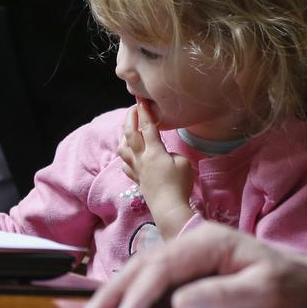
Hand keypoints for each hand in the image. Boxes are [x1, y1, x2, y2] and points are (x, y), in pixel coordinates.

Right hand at [80, 221, 306, 307]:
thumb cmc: (292, 289)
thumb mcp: (266, 294)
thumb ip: (223, 295)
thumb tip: (178, 303)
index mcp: (207, 242)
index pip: (162, 267)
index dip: (138, 295)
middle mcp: (190, 243)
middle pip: (140, 265)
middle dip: (111, 294)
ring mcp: (186, 256)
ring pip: (139, 272)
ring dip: (113, 295)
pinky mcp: (186, 273)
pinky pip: (150, 282)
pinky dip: (127, 296)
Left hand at [117, 104, 193, 239]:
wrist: (168, 207)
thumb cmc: (179, 184)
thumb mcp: (183, 163)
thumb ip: (173, 153)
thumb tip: (165, 154)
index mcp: (154, 151)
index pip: (148, 127)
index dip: (145, 112)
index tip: (141, 100)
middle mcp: (141, 157)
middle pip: (130, 133)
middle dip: (130, 118)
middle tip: (133, 109)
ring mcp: (136, 169)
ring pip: (122, 148)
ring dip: (124, 136)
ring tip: (129, 131)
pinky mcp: (136, 179)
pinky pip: (125, 164)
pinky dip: (126, 156)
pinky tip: (129, 155)